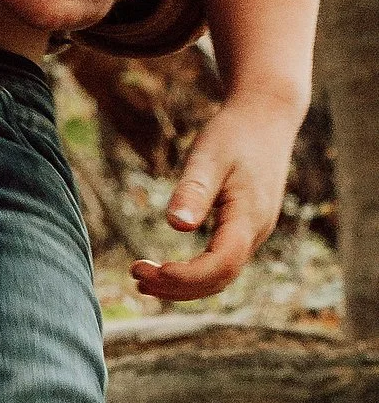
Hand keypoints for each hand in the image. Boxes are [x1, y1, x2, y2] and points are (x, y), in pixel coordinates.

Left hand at [132, 93, 301, 303]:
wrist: (266, 116)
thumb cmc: (234, 133)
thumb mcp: (209, 157)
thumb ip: (194, 191)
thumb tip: (177, 226)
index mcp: (249, 216)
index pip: (221, 264)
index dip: (186, 276)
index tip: (149, 270)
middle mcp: (256, 231)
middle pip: (220, 279)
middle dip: (177, 286)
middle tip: (135, 276)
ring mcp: (253, 232)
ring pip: (221, 276)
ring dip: (183, 286)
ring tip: (141, 280)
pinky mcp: (245, 228)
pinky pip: (221, 263)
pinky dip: (193, 274)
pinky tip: (165, 270)